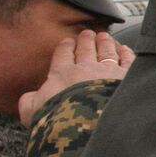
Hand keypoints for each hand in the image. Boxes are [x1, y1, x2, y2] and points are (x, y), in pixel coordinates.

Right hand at [18, 30, 133, 125]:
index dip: (65, 47)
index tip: (68, 42)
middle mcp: (85, 69)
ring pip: (106, 52)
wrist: (86, 123)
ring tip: (104, 36)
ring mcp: (107, 71)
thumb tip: (29, 97)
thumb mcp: (31, 111)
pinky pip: (127, 61)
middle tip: (88, 33)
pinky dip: (126, 54)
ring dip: (105, 43)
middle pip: (86, 50)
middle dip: (86, 41)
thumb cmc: (56, 119)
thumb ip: (29, 101)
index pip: (63, 55)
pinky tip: (125, 50)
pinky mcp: (125, 78)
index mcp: (61, 74)